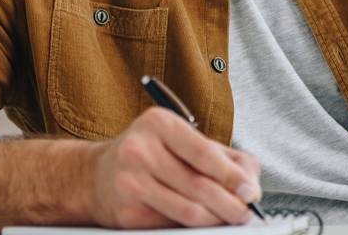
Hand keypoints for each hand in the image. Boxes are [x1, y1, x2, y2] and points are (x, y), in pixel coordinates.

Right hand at [89, 107, 262, 227]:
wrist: (96, 176)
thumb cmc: (150, 155)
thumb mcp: (182, 140)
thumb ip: (222, 156)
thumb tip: (250, 182)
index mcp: (159, 124)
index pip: (204, 153)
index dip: (232, 176)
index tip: (251, 192)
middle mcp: (140, 150)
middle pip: (198, 185)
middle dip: (230, 204)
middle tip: (247, 213)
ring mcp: (130, 182)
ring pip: (187, 210)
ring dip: (215, 219)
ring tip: (230, 219)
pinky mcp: (126, 212)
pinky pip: (171, 225)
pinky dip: (193, 227)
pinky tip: (204, 223)